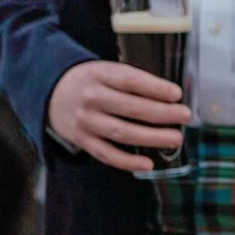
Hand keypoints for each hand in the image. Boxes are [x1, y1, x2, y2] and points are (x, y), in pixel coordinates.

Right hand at [47, 60, 188, 173]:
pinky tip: (148, 163)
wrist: (50, 93)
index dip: (155, 88)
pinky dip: (128, 162)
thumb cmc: (89, 81)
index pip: (130, 80)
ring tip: (175, 139)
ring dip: (152, 137)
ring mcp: (86, 121)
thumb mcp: (104, 70)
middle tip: (184, 116)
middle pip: (131, 108)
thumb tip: (170, 96)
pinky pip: (107, 154)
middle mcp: (91, 98)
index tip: (176, 94)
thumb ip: (130, 81)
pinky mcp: (82, 140)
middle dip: (162, 113)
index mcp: (99, 74)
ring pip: (122, 132)